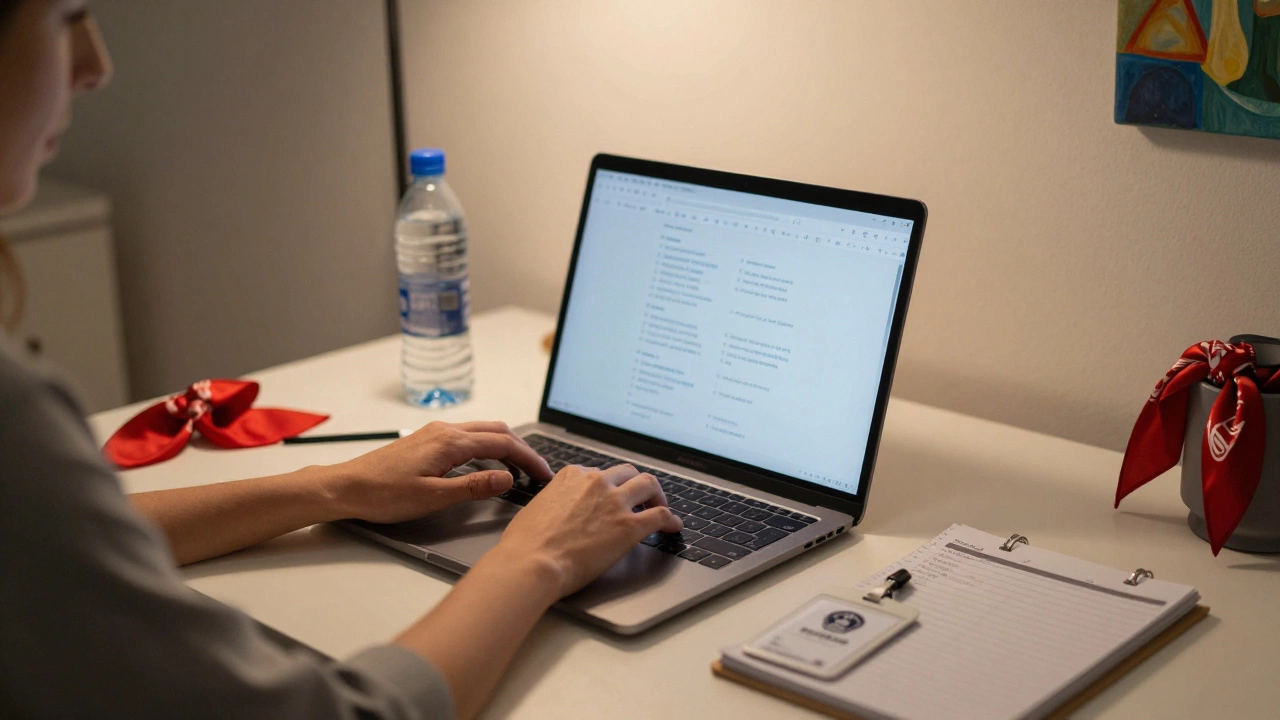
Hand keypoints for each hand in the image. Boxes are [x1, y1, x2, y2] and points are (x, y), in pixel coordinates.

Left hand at [328, 421, 551, 523]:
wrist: (346, 487)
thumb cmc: (383, 494)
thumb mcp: (433, 498)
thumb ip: (473, 486)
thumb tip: (506, 478)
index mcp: (450, 442)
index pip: (503, 444)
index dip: (529, 459)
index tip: (545, 474)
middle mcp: (445, 430)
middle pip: (498, 431)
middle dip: (523, 449)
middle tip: (539, 471)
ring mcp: (435, 433)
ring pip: (483, 430)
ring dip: (506, 446)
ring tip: (520, 469)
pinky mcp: (427, 440)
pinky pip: (468, 436)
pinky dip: (488, 446)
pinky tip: (488, 465)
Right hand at [490, 464, 682, 597]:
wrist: (532, 562)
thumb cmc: (525, 544)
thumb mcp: (536, 508)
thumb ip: (554, 502)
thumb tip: (558, 512)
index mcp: (572, 477)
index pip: (598, 473)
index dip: (607, 486)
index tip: (610, 496)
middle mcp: (596, 483)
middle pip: (627, 473)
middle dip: (635, 484)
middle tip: (641, 498)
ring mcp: (615, 502)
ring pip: (648, 485)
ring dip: (657, 495)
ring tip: (660, 506)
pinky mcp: (629, 526)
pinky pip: (661, 515)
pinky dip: (671, 520)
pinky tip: (673, 526)